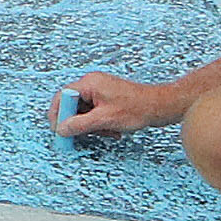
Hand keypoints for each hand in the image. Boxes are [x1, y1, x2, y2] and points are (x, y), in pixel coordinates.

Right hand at [50, 71, 179, 138]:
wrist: (162, 106)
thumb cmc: (138, 108)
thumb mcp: (105, 120)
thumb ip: (80, 125)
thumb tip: (61, 129)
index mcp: (89, 83)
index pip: (62, 97)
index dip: (58, 114)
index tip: (58, 130)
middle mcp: (92, 84)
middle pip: (73, 105)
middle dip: (78, 122)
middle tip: (81, 136)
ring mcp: (101, 90)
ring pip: (84, 111)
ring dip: (91, 125)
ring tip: (106, 132)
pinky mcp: (108, 98)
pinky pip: (95, 112)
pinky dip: (100, 123)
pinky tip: (111, 130)